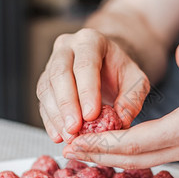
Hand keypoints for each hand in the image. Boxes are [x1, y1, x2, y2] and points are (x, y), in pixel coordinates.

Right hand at [36, 28, 149, 142]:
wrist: (107, 65)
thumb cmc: (120, 71)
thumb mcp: (136, 81)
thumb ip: (132, 98)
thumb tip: (121, 121)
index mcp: (90, 41)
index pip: (86, 64)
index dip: (87, 91)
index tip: (91, 115)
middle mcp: (66, 48)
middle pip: (60, 74)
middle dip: (67, 104)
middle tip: (75, 128)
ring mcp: (51, 64)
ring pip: (46, 89)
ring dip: (56, 116)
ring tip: (69, 136)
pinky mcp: (45, 83)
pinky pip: (42, 102)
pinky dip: (50, 121)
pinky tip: (58, 136)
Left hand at [62, 41, 178, 167]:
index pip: (139, 141)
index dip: (106, 141)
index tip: (79, 139)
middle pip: (133, 158)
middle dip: (98, 155)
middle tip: (68, 152)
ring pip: (140, 161)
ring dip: (109, 158)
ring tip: (81, 152)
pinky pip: (149, 157)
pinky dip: (125, 155)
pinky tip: (110, 149)